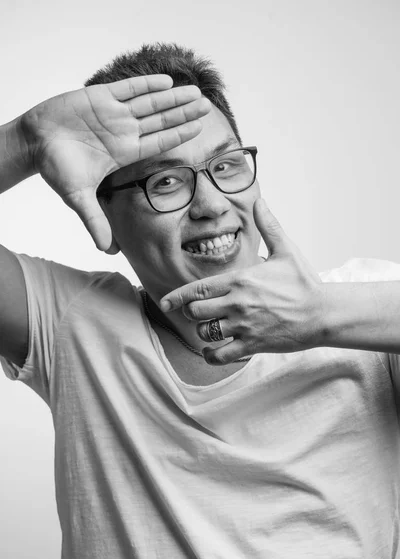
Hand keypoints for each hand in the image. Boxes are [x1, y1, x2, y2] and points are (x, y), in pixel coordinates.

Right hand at [20, 75, 209, 250]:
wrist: (34, 142)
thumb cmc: (56, 167)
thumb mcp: (77, 196)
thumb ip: (94, 221)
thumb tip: (108, 251)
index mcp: (124, 152)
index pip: (158, 143)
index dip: (178, 135)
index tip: (199, 129)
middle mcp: (124, 131)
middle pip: (160, 120)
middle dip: (183, 113)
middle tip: (206, 107)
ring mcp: (114, 113)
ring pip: (150, 102)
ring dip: (172, 98)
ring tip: (195, 93)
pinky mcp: (100, 96)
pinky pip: (128, 88)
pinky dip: (146, 84)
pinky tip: (167, 82)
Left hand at [160, 198, 325, 363]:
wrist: (323, 313)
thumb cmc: (304, 282)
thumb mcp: (286, 250)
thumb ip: (269, 226)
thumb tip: (260, 202)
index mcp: (240, 280)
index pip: (198, 288)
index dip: (177, 296)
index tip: (165, 301)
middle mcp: (237, 303)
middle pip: (195, 310)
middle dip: (193, 311)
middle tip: (200, 311)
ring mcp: (243, 325)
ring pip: (205, 332)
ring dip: (203, 331)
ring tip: (211, 328)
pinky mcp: (252, 345)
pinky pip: (220, 356)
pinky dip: (211, 355)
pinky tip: (213, 350)